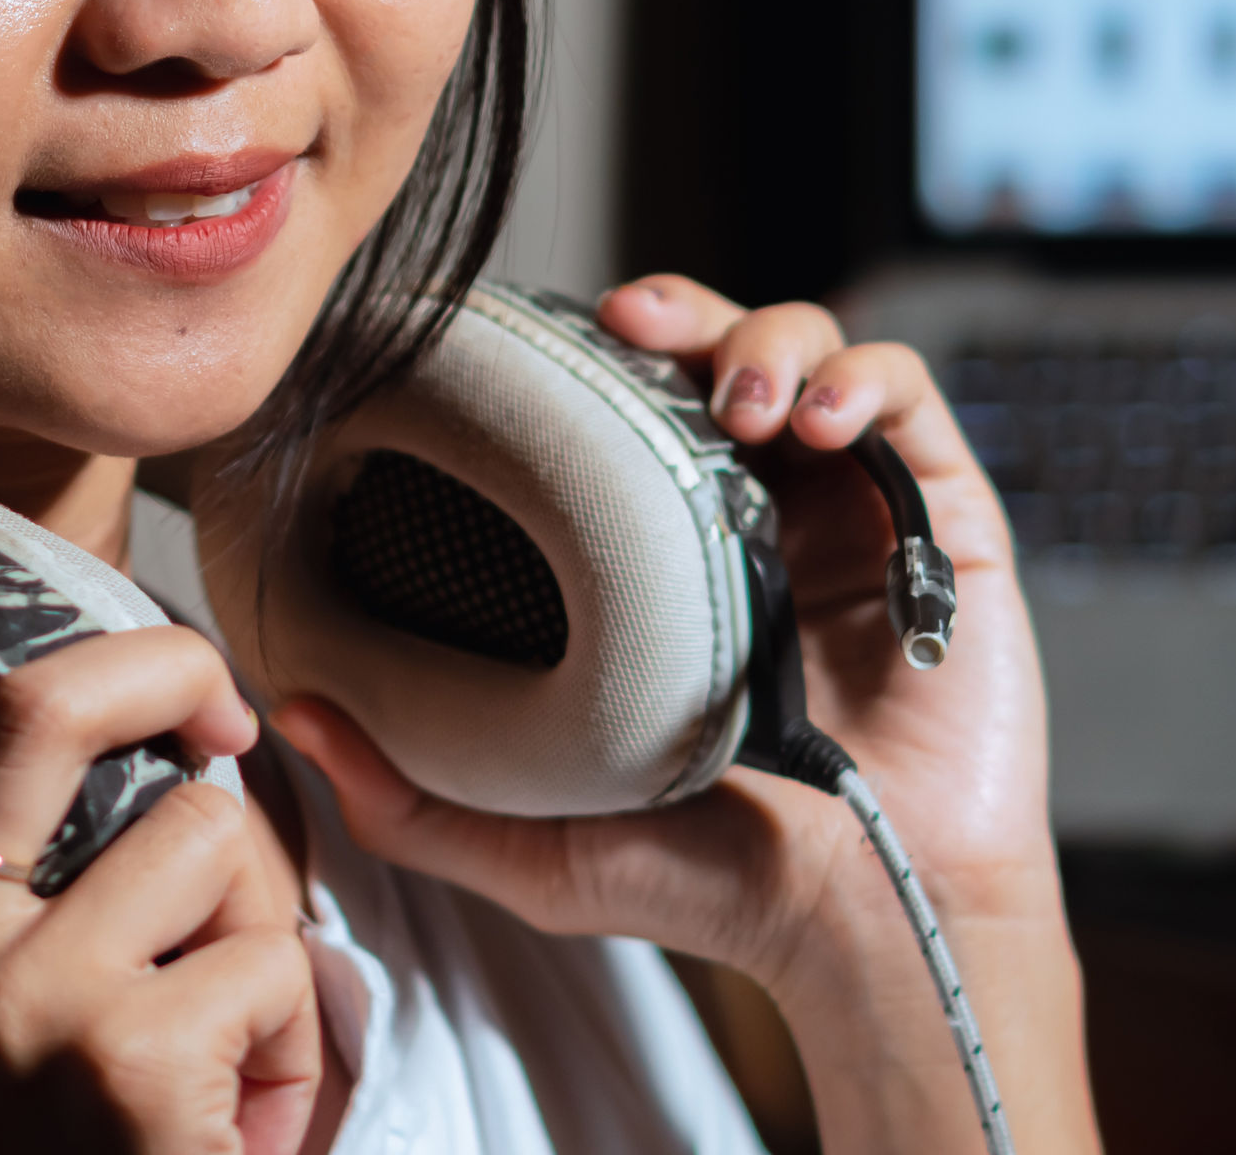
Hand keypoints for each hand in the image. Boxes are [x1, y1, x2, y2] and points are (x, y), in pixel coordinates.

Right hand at [0, 505, 321, 1154]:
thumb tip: (120, 770)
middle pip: (29, 713)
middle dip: (158, 661)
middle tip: (221, 706)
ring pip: (204, 832)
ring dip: (259, 919)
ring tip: (219, 1036)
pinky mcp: (119, 1062)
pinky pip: (273, 953)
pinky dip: (293, 1032)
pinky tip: (237, 1127)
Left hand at [268, 277, 1094, 1154]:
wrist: (869, 925)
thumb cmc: (715, 888)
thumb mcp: (534, 845)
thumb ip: (411, 796)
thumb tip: (289, 714)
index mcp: (673, 559)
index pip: (632, 412)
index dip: (591, 360)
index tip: (542, 346)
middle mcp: (766, 513)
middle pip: (722, 348)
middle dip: (682, 311)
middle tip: (636, 327)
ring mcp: (858, 510)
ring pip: (817, 347)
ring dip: (773, 336)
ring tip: (744, 397)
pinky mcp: (947, 521)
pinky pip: (914, 402)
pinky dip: (868, 380)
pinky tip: (826, 421)